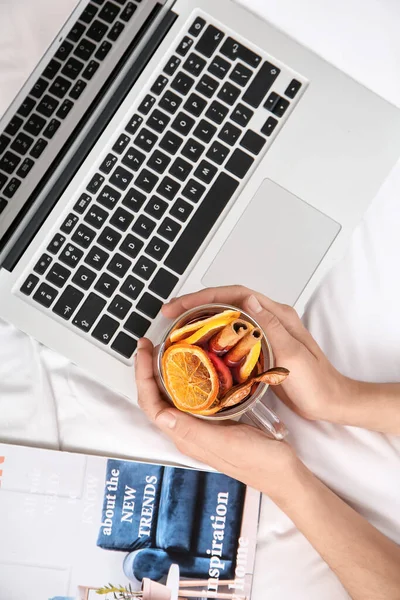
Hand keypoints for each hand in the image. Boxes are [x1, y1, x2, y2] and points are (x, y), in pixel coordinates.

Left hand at [135, 337, 297, 498]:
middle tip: (150, 344)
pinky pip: (192, 398)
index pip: (152, 406)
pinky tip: (195, 367)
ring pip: (172, 397)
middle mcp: (189, 432)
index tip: (144, 351)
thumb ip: (194, 432)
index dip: (143, 377)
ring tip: (165, 350)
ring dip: (163, 373)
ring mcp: (201, 427)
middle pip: (157, 399)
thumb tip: (162, 415)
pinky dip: (186, 379)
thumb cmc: (260, 462)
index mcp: (186, 438)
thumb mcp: (226, 444)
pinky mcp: (215, 422)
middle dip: (148, 371)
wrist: (284, 473)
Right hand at [162, 286, 350, 422]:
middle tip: (171, 312)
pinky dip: (212, 334)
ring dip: (202, 316)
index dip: (206, 296)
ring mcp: (265, 333)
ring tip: (178, 324)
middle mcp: (270, 319)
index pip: (236, 295)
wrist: (331, 402)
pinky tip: (199, 344)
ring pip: (227, 316)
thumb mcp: (293, 355)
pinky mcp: (262, 348)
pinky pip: (231, 334)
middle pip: (227, 301)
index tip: (182, 305)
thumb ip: (272, 327)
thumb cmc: (317, 383)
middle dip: (197, 303)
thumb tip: (249, 302)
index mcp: (278, 315)